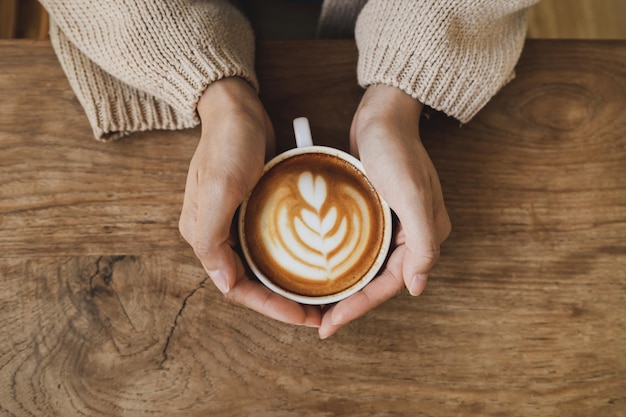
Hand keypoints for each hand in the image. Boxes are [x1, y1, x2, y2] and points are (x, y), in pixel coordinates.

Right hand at [179, 77, 320, 327]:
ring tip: (321, 295)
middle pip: (252, 282)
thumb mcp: (220, 188)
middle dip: (283, 301)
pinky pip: (272, 243)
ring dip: (289, 283)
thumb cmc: (228, 145)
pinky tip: (316, 261)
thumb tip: (224, 283)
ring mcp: (236, 222)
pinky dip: (292, 257)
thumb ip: (213, 238)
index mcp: (204, 235)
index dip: (269, 307)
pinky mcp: (253, 208)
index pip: (236, 287)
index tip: (302, 316)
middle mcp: (218, 234)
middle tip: (319, 313)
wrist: (236, 108)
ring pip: (264, 266)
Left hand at [319, 84, 450, 337]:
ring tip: (318, 304)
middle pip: (377, 280)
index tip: (330, 325)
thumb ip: (422, 242)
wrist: (384, 113)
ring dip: (346, 286)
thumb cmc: (397, 150)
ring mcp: (393, 223)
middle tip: (320, 323)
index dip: (360, 308)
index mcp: (424, 236)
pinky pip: (360, 247)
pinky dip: (344, 262)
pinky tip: (322, 269)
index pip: (390, 285)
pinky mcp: (376, 211)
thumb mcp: (412, 194)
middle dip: (351, 304)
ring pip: (368, 267)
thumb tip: (418, 288)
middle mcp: (410, 234)